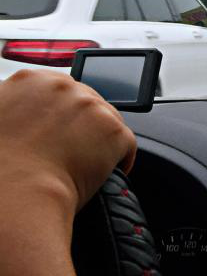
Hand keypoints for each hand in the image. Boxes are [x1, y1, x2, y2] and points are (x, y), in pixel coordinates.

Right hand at [0, 70, 135, 211]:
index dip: (59, 110)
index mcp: (30, 81)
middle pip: (84, 99)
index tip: (59, 125)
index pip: (57, 87)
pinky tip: (109, 172)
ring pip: (105, 119)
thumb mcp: (0, 119)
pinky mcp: (114, 129)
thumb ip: (16, 104)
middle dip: (81, 122)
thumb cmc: (2, 168)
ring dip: (99, 138)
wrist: (17, 194)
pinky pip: (125, 143)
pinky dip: (119, 158)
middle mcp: (63, 87)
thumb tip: (24, 112)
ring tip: (86, 161)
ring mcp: (91, 106)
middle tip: (72, 146)